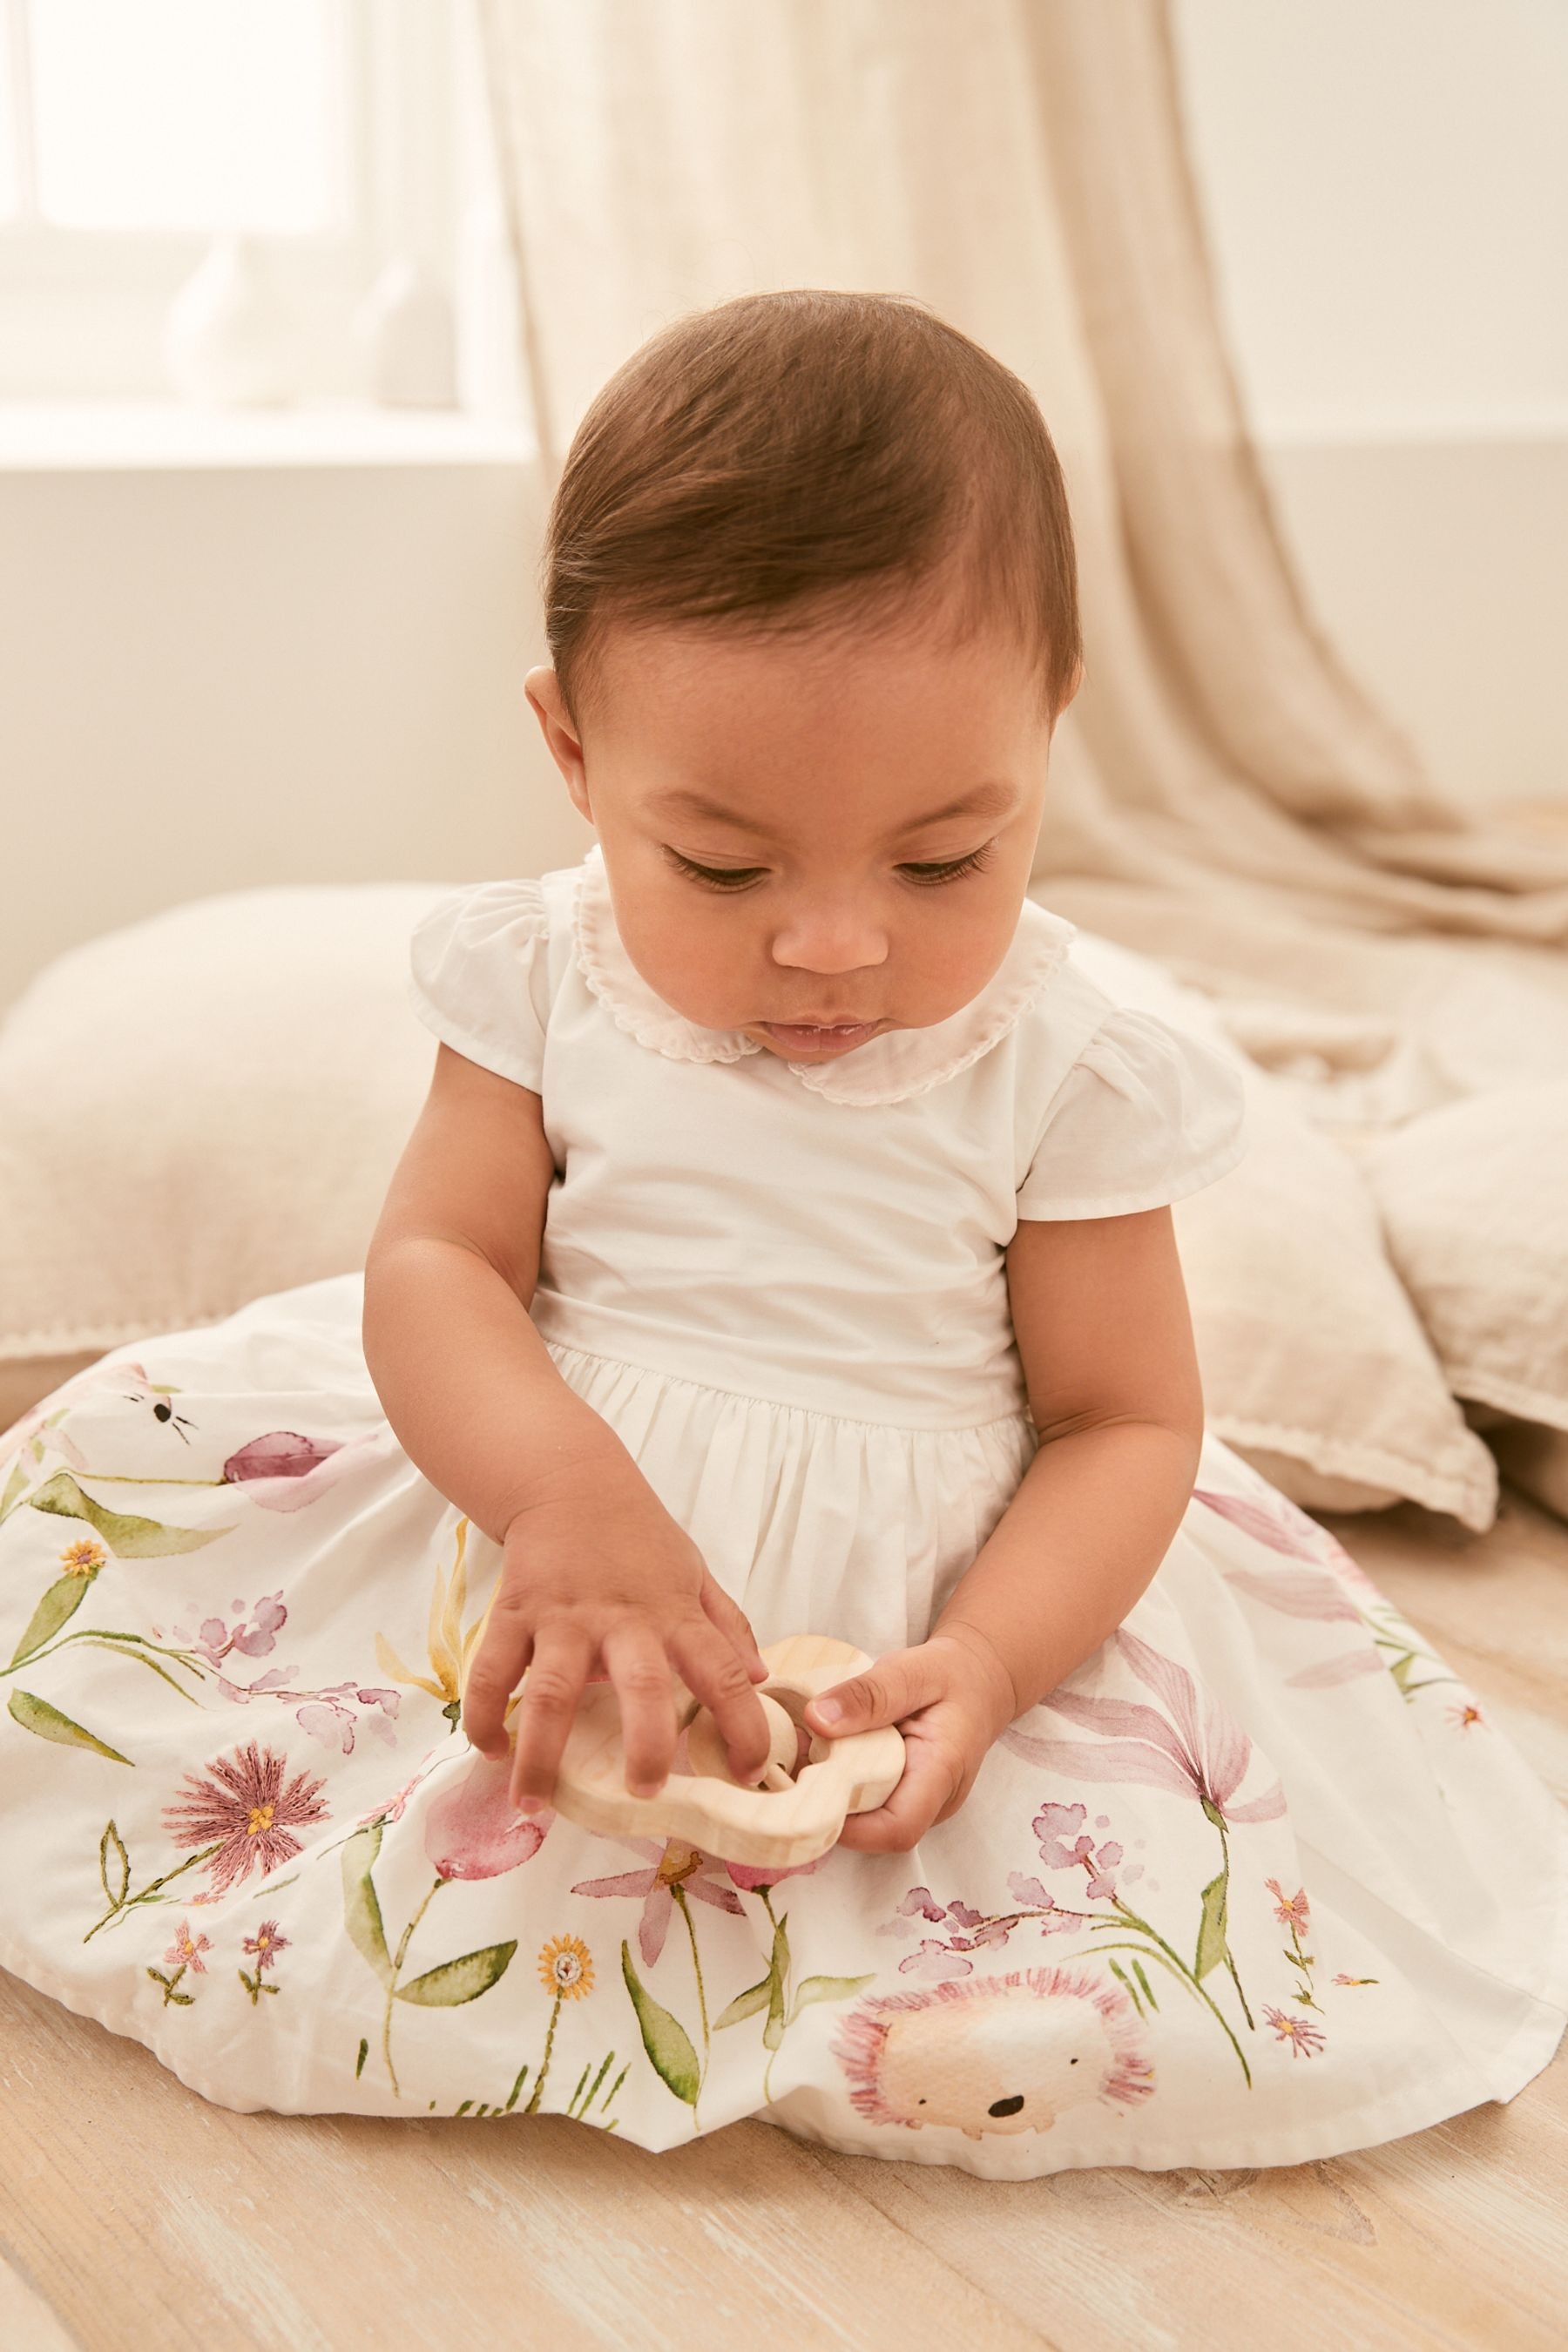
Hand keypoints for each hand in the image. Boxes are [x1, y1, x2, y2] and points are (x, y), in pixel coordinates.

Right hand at [462, 1445, 772, 1811]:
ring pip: (552, 1692)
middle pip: (642, 1687)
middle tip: (644, 1793)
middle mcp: (622, 1619)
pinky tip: (492, 1750)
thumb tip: (760, 1677)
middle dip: (646, 1745)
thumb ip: (727, 1625)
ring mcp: (563, 1617)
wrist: (569, 1480)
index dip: (743, 1725)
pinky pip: (491, 1670)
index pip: (723, 1672)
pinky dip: (486, 1714)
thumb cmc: (638, 1536)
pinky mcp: (514, 1612)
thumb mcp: (694, 1572)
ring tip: (536, 1804)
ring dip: (542, 1753)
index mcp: (674, 1614)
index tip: (748, 1772)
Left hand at [802, 1624, 1019, 1853]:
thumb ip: (869, 1694)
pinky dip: (841, 1783)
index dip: (849, 1827)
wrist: (979, 1680)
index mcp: (941, 1771)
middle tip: (792, 1762)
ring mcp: (921, 1804)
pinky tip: (821, 1752)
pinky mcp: (905, 1796)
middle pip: (875, 1830)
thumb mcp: (913, 1669)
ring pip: (869, 1820)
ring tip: (802, 1751)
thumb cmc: (950, 1674)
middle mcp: (934, 1801)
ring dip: (831, 1794)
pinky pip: (870, 1803)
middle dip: (830, 1805)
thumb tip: (816, 1719)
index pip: (898, 1829)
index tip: (809, 1789)